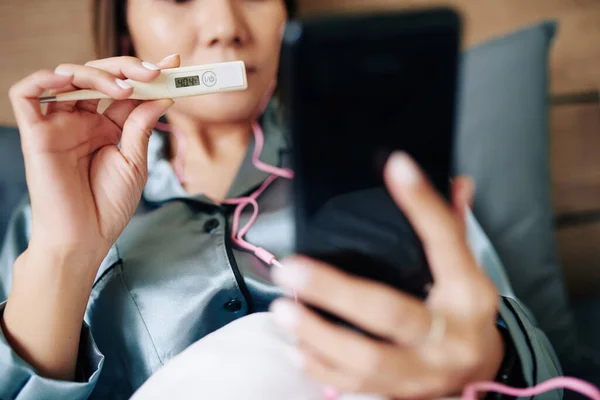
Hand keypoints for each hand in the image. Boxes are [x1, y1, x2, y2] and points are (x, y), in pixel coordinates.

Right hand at [9, 55, 178, 266]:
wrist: (85, 238)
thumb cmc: (109, 205)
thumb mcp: (135, 162)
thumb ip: (141, 125)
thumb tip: (162, 95)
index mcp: (107, 127)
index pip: (126, 90)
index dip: (147, 74)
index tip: (175, 63)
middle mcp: (82, 121)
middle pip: (99, 76)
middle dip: (127, 67)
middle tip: (154, 72)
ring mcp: (59, 124)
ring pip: (68, 76)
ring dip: (97, 73)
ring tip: (126, 88)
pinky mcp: (35, 133)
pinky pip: (27, 93)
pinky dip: (47, 78)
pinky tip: (73, 80)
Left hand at [269, 152, 503, 398]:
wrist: (483, 371)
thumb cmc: (464, 311)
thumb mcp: (466, 270)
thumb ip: (453, 228)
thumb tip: (457, 182)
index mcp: (469, 293)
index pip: (446, 241)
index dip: (422, 203)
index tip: (395, 166)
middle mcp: (450, 334)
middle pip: (391, 312)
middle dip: (335, 291)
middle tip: (291, 269)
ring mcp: (427, 371)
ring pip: (369, 360)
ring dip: (319, 335)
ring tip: (283, 310)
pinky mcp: (406, 394)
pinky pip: (360, 386)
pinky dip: (323, 368)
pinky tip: (296, 347)